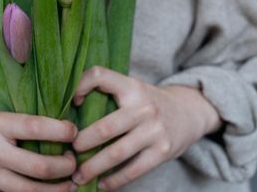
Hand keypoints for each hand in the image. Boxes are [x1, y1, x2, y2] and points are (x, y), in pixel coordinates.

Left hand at [71, 67, 221, 190]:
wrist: (189, 112)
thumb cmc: (147, 102)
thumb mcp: (131, 88)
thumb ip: (107, 93)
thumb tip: (69, 107)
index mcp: (131, 87)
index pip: (100, 75)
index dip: (80, 85)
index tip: (72, 103)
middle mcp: (143, 108)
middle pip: (105, 127)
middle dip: (82, 143)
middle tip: (67, 154)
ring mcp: (155, 131)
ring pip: (117, 153)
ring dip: (93, 167)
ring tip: (77, 176)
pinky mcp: (162, 152)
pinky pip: (133, 170)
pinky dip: (115, 180)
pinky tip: (101, 184)